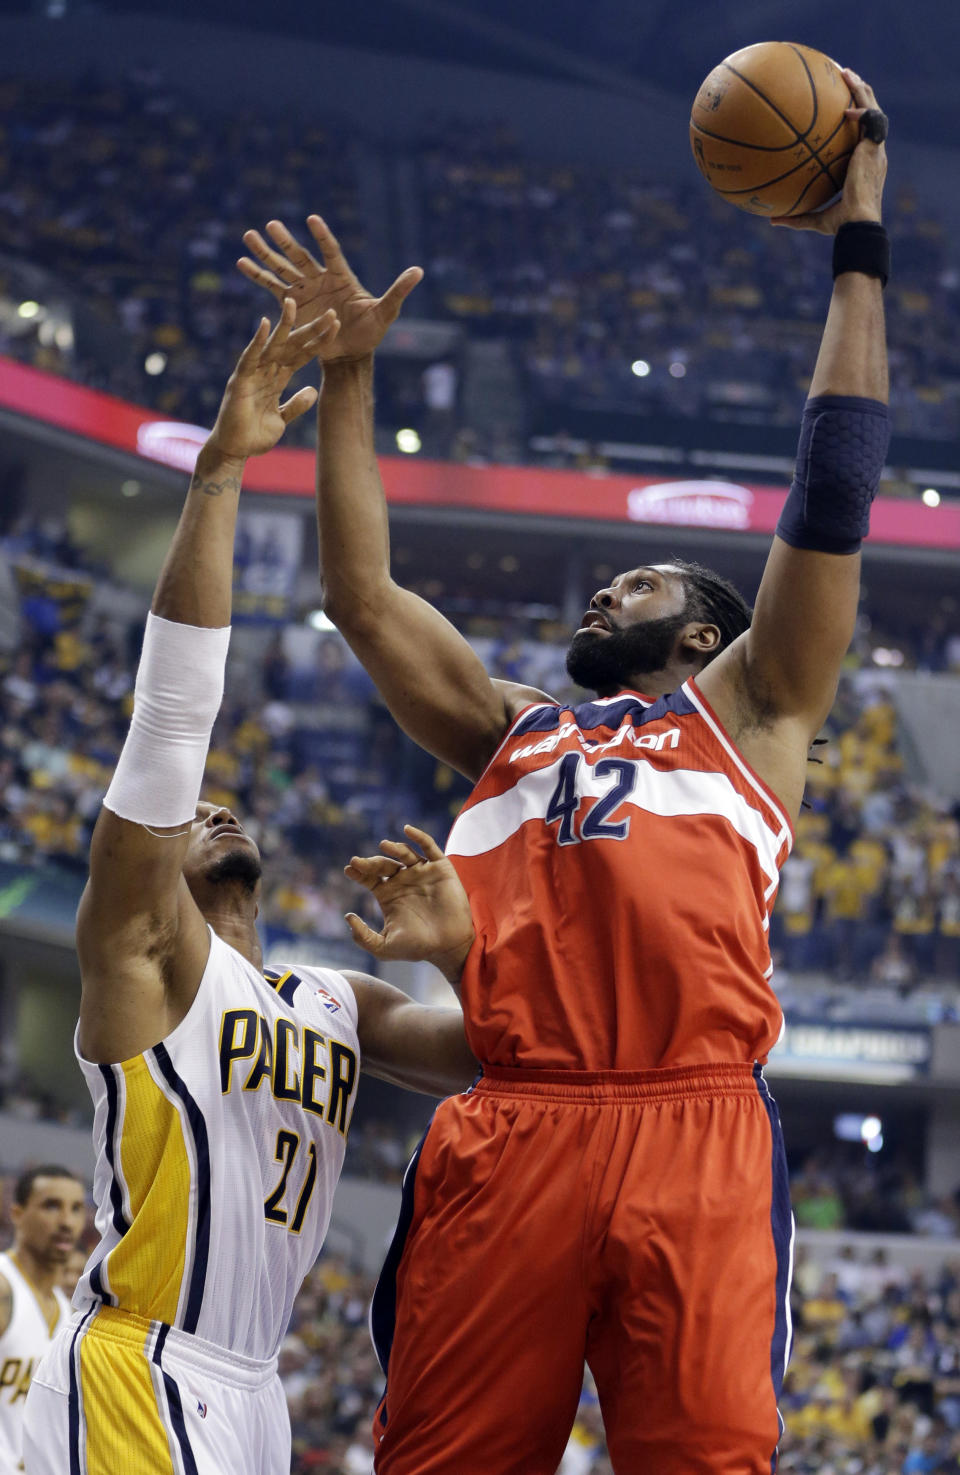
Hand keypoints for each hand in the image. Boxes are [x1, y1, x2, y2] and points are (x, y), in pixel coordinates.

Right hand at [205, 298, 338, 462]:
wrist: (235, 452)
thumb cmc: (254, 436)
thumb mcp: (282, 419)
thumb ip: (296, 404)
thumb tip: (313, 390)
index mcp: (277, 379)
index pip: (302, 355)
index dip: (318, 342)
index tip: (337, 327)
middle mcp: (265, 372)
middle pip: (291, 345)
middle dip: (310, 329)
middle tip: (331, 312)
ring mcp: (252, 374)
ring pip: (272, 345)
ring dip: (284, 325)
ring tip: (293, 303)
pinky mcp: (240, 381)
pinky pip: (250, 358)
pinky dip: (257, 342)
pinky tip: (265, 323)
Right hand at [237, 215, 421, 362]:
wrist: (350, 354)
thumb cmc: (370, 333)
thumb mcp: (386, 312)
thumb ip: (398, 291)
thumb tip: (419, 270)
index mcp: (341, 277)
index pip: (330, 251)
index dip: (323, 237)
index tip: (312, 220)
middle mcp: (320, 279)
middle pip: (300, 256)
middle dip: (285, 241)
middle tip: (270, 224)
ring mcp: (304, 290)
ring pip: (282, 268)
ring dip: (265, 253)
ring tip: (248, 236)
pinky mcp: (292, 305)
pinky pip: (272, 287)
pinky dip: (258, 276)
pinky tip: (241, 263)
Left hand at [344, 826, 474, 981]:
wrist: (449, 946)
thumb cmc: (418, 947)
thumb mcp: (385, 947)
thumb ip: (364, 937)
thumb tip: (348, 917)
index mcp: (388, 894)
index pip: (369, 877)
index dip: (358, 872)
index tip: (349, 869)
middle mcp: (403, 880)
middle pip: (383, 863)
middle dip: (371, 861)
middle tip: (359, 862)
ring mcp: (421, 873)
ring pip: (404, 853)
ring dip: (393, 848)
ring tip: (383, 847)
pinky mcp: (440, 868)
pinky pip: (429, 847)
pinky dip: (419, 836)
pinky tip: (407, 830)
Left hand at [771, 69, 886, 232]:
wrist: (858, 225)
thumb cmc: (841, 225)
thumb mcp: (815, 218)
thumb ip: (796, 216)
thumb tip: (772, 221)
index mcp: (864, 163)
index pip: (862, 132)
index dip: (855, 115)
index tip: (840, 105)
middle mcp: (872, 152)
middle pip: (870, 112)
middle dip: (858, 92)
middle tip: (843, 76)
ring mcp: (875, 150)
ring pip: (874, 109)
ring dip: (861, 89)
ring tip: (846, 73)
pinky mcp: (874, 150)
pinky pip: (871, 121)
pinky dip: (861, 111)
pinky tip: (846, 108)